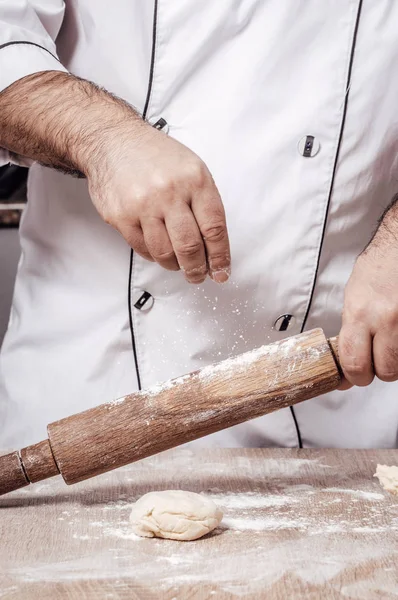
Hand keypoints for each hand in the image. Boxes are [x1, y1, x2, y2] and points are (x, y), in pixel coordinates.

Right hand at [88, 123, 229, 284]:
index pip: (214, 229)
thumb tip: (214, 245)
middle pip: (190, 246)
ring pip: (165, 253)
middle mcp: (170, 192)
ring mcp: (143, 205)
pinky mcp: (121, 216)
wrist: (112, 140)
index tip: (221, 271)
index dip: (220, 257)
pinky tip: (158, 251)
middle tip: (198, 275)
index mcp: (195, 180)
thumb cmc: (155, 156)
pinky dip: (153, 255)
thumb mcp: (192, 168)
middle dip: (197, 269)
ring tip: (178, 265)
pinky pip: (142, 248)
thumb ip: (204, 204)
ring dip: (174, 265)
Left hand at [339, 199, 397, 387]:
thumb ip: (350, 334)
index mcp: (359, 313)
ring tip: (390, 343)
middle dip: (378, 371)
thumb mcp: (353, 298)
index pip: (354, 363)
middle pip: (384, 372)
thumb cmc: (378, 268)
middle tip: (376, 359)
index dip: (354, 376)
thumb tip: (346, 369)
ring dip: (394, 361)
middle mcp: (385, 319)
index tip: (354, 375)